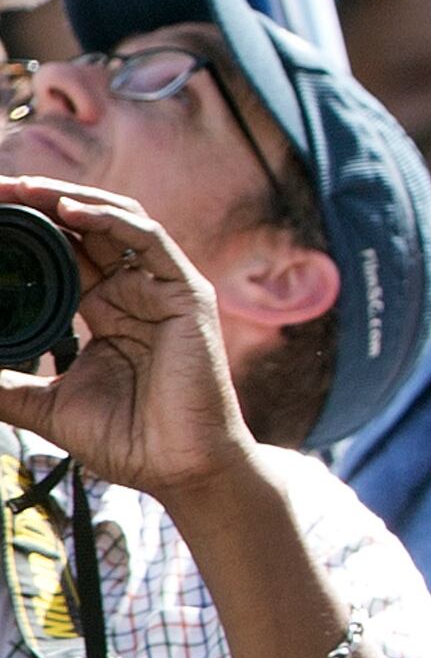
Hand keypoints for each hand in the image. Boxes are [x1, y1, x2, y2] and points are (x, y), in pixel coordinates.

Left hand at [0, 178, 258, 502]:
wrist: (180, 468)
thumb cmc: (128, 441)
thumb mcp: (45, 404)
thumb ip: (4, 383)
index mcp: (105, 311)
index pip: (63, 254)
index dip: (26, 231)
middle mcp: (134, 293)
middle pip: (85, 229)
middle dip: (38, 203)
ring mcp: (162, 290)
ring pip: (116, 222)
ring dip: (69, 198)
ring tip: (22, 189)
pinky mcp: (187, 294)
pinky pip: (149, 240)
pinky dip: (110, 218)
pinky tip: (69, 209)